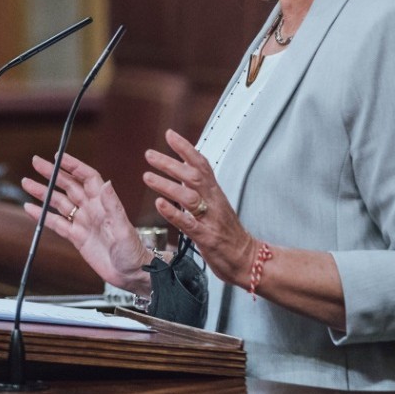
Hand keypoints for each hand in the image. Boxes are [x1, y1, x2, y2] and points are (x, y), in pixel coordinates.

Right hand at [21, 153, 150, 293]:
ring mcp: (83, 222)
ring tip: (26, 182)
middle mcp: (91, 209)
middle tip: (36, 162)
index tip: (58, 156)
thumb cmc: (133, 252)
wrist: (131, 274)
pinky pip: (56, 223)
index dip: (72, 165)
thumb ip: (114, 207)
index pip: (86, 177)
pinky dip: (42, 215)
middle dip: (52, 174)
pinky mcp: (76, 237)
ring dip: (43, 192)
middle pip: (68, 185)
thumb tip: (107, 183)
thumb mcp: (124, 229)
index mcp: (103, 203)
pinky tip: (30, 208)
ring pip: (59, 202)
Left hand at [143, 129, 256, 287]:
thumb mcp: (215, 205)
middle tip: (149, 154)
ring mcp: (210, 219)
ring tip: (147, 176)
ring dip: (167, 185)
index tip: (169, 134)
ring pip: (189, 197)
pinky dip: (173, 213)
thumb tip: (183, 170)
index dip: (186, 148)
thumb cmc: (228, 233)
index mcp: (215, 193)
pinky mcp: (206, 237)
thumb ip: (200, 188)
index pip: (201, 164)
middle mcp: (213, 202)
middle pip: (193, 176)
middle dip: (170, 163)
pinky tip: (159, 204)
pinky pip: (188, 223)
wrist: (247, 258)